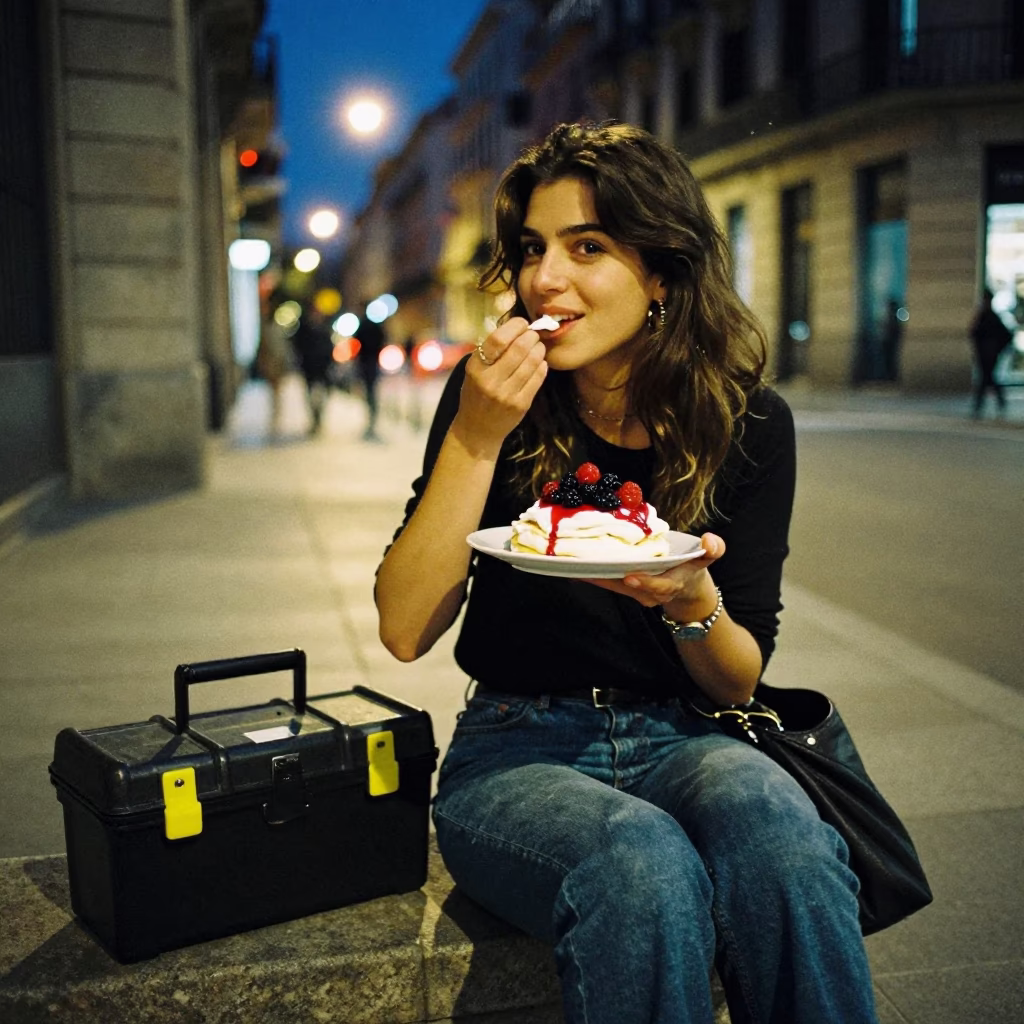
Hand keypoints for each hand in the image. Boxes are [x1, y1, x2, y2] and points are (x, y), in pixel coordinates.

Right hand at [454, 318, 547, 451]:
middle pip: (519, 348)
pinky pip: (538, 378)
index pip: (498, 339)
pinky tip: (540, 363)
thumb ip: (491, 352)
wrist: (477, 430)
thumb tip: (516, 327)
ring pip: (532, 362)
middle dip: (531, 336)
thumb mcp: (474, 371)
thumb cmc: (476, 395)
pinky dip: (542, 366)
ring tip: (538, 347)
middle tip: (533, 334)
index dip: (515, 326)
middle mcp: (490, 381)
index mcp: (475, 368)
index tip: (522, 323)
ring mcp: (506, 394)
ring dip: (539, 349)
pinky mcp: (521, 405)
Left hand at [584, 533, 724, 611]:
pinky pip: (606, 581)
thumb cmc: (692, 569)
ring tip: (571, 564)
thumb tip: (711, 541)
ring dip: (592, 576)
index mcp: (669, 585)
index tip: (630, 576)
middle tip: (583, 566)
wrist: (685, 589)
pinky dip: (591, 574)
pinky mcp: (622, 587)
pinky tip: (572, 565)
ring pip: (611, 584)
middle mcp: (649, 593)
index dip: (645, 583)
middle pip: (625, 587)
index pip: (657, 587)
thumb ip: (713, 549)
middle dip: (605, 578)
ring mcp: (634, 592)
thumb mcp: (706, 559)